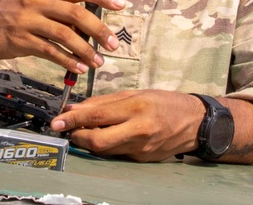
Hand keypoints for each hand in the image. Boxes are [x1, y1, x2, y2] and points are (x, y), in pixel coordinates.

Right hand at [0, 0, 126, 72]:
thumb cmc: (7, 13)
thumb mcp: (32, 0)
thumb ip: (56, 7)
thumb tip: (86, 20)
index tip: (121, 5)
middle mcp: (38, 1)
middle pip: (76, 13)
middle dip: (98, 29)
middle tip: (113, 43)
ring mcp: (28, 20)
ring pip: (65, 34)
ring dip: (85, 50)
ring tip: (98, 62)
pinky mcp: (20, 40)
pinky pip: (50, 51)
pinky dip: (67, 61)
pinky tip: (78, 69)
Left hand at [50, 90, 203, 161]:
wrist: (195, 123)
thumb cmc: (165, 103)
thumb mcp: (135, 93)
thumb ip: (104, 102)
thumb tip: (76, 107)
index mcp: (136, 108)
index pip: (97, 116)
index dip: (73, 119)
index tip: (57, 120)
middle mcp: (138, 131)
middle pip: (96, 141)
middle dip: (76, 135)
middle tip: (64, 128)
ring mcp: (140, 149)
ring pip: (103, 150)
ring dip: (87, 141)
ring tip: (79, 130)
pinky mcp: (141, 160)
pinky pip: (115, 153)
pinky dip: (104, 145)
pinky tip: (101, 136)